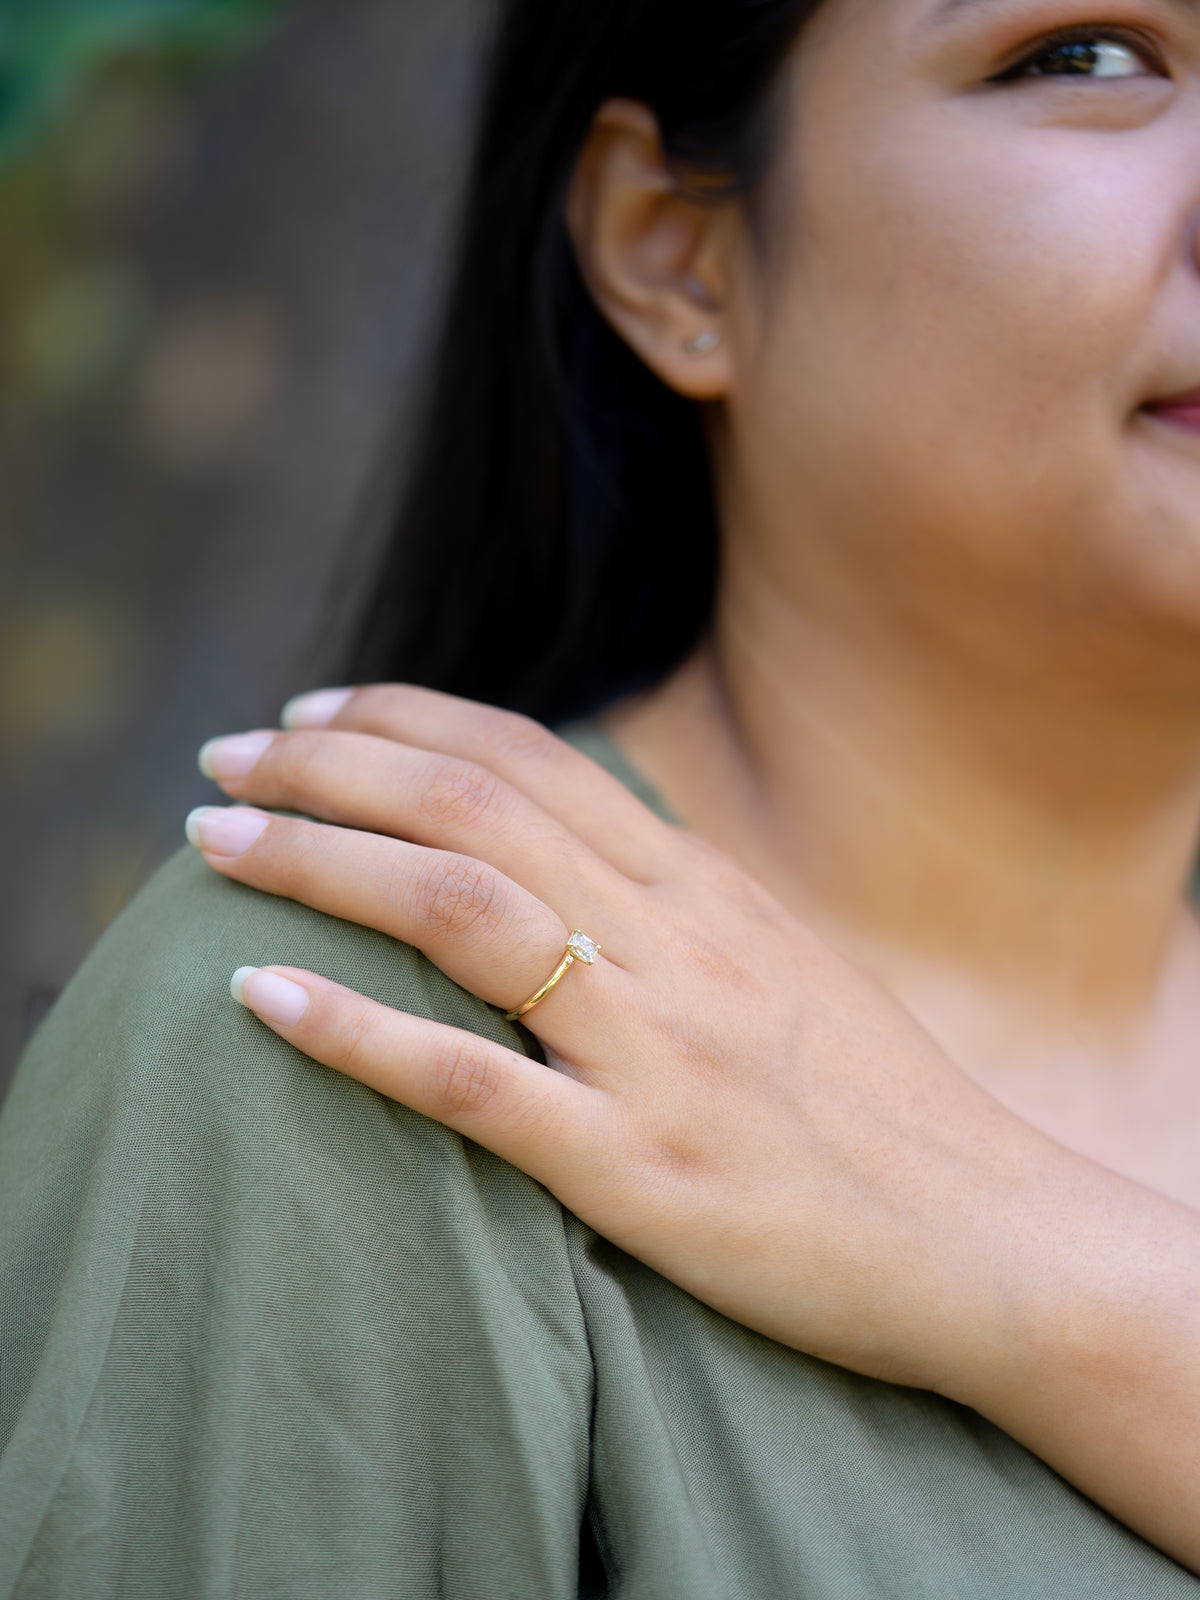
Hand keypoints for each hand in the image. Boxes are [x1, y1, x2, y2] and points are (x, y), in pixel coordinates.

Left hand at [189, 685, 1199, 1568]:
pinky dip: (353, 1031)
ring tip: (210, 844)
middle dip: (328, 767)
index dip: (401, 721)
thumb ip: (669, 902)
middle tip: (222, 762)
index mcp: (701, 886)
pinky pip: (471, 1082)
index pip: (526, 755)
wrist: (987, 1235)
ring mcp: (651, 1050)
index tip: (311, 716)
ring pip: (456, 908)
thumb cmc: (874, 1102)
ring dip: (317, 864)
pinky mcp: (635, 1167)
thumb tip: (560, 855)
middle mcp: (671, 941)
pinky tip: (256, 998)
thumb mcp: (777, 960)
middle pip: (471, 804)